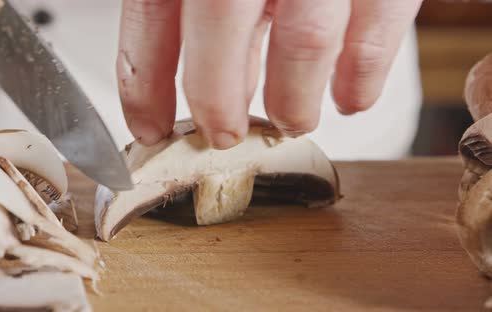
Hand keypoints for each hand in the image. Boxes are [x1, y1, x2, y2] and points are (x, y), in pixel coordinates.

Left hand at [117, 0, 422, 148]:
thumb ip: (201, 2)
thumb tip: (209, 72)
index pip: (151, 16)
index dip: (145, 85)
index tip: (149, 127)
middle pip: (220, 28)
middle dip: (217, 101)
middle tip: (222, 135)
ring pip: (305, 41)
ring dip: (294, 100)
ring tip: (290, 120)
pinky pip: (377, 28)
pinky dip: (363, 76)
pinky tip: (351, 97)